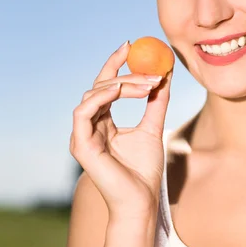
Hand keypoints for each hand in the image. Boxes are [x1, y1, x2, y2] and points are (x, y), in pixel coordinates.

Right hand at [69, 40, 171, 217]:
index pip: (106, 86)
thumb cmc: (144, 172)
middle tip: (144, 60)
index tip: (132, 44)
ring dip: (119, 83)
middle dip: (122, 70)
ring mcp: (82, 136)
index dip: (116, 64)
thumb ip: (156, 104)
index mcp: (103, 123)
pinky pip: (83, 112)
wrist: (141, 201)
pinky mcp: (80, 146)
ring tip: (146, 83)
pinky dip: (100, 97)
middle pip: (100, 87)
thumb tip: (166, 76)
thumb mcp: (153, 129)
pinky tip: (120, 89)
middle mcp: (90, 127)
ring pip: (92, 95)